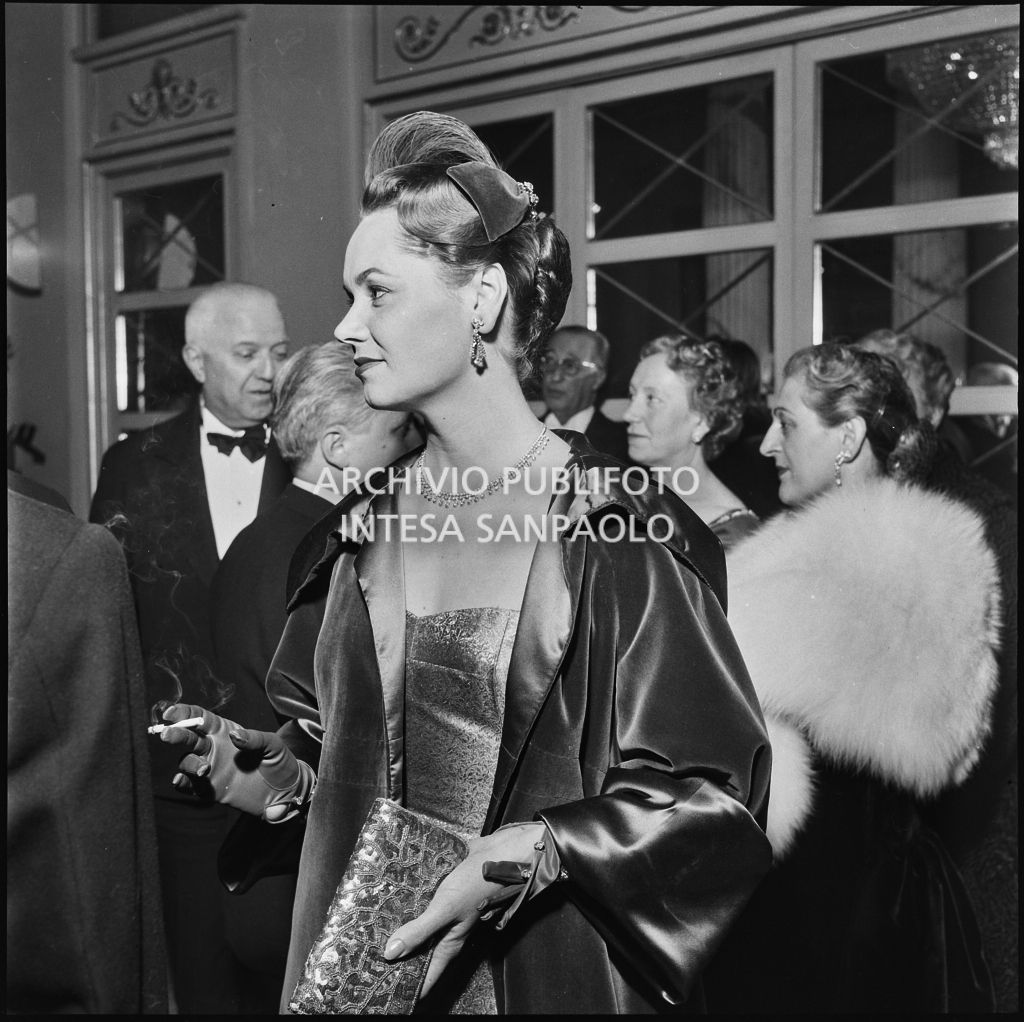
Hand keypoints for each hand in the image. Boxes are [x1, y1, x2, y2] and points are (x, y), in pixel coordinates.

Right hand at [157, 703, 313, 821]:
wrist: (285, 792)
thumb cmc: (279, 761)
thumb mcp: (273, 745)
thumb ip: (254, 738)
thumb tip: (233, 735)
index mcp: (226, 732)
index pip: (200, 718)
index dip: (184, 713)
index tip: (170, 712)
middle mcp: (213, 748)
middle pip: (188, 738)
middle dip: (176, 734)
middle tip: (167, 734)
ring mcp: (210, 769)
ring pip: (187, 761)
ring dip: (188, 763)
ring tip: (204, 769)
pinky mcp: (210, 790)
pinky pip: (189, 786)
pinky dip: (181, 783)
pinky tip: (180, 782)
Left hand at [383, 821, 544, 994]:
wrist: (501, 852)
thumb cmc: (478, 884)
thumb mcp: (446, 909)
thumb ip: (420, 930)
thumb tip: (390, 953)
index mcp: (448, 943)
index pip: (425, 976)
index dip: (405, 985)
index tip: (382, 990)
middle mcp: (445, 930)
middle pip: (416, 951)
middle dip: (395, 955)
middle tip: (366, 957)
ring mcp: (443, 910)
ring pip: (417, 926)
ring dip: (398, 927)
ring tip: (370, 928)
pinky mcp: (441, 891)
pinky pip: (420, 902)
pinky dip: (406, 902)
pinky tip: (390, 897)